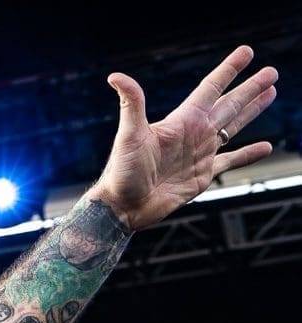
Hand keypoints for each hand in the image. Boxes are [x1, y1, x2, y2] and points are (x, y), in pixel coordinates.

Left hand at [88, 45, 277, 230]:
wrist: (122, 206)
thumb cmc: (122, 170)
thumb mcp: (129, 134)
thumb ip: (131, 104)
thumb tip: (115, 76)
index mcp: (182, 120)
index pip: (211, 88)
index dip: (229, 70)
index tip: (247, 52)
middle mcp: (194, 133)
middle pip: (229, 104)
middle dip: (250, 88)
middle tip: (271, 72)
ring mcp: (200, 154)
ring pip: (233, 127)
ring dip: (252, 111)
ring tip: (271, 94)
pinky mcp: (202, 176)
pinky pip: (231, 162)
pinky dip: (248, 155)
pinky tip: (265, 147)